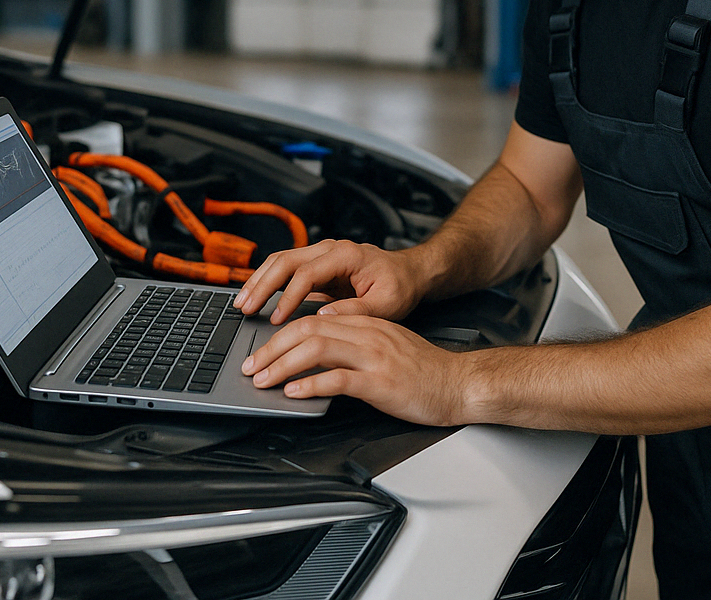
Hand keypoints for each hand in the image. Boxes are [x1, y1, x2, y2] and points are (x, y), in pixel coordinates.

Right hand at [234, 239, 430, 324]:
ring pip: (281, 261)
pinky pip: (286, 269)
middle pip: (286, 260)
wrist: (409, 273)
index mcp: (347, 255)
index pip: (308, 273)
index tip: (277, 319)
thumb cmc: (400, 286)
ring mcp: (322, 255)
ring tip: (242, 302)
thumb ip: (355, 311)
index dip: (288, 296)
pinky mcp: (317, 265)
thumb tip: (323, 318)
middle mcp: (330, 249)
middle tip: (245, 307)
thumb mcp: (386, 304)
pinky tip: (256, 296)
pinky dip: (267, 281)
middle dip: (262, 284)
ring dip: (259, 280)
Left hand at [242, 313, 467, 424]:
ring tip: (263, 380)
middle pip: (307, 328)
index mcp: (365, 323)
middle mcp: (366, 333)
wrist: (459, 383)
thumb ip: (352, 345)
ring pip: (317, 348)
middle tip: (251, 366)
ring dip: (283, 364)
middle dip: (272, 347)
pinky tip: (295, 393)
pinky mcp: (381, 382)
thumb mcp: (385, 346)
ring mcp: (373, 356)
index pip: (312, 318)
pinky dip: (311, 384)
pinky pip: (338, 378)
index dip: (280, 333)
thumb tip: (315, 356)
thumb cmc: (424, 371)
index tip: (261, 351)